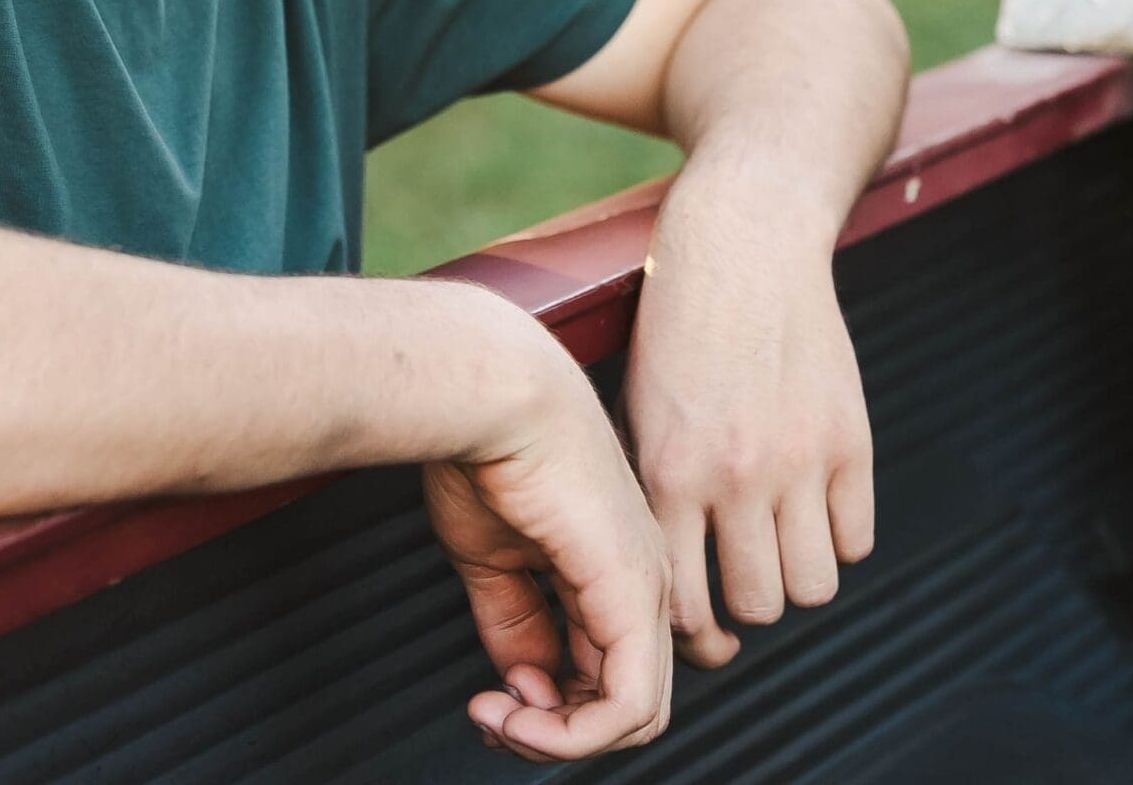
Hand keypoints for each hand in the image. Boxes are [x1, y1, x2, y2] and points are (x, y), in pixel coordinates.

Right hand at [422, 330, 673, 762]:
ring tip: (501, 716)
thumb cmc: (486, 448)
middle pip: (629, 704)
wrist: (492, 392)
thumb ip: (515, 625)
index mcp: (613, 566)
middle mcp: (643, 579)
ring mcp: (646, 586)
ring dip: (561, 740)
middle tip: (495, 718)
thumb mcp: (494, 557)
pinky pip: (628, 702)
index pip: (606, 671)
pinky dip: (573, 732)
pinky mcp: (634, 592)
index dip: (551, 710)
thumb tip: (526, 688)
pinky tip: (519, 712)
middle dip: (556, 734)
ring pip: (638, 716)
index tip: (493, 702)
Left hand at [622, 193, 873, 669]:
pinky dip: (838, 535)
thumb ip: (654, 493)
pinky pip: (857, 541)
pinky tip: (816, 501)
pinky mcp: (851, 440)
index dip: (696, 628)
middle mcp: (735, 475)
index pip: (684, 601)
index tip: (705, 620)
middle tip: (744, 568)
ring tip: (781, 538)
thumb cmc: (676, 328)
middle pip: (759, 605)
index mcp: (668, 470)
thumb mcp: (638, 407)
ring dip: (797, 573)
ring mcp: (799, 459)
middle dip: (749, 597)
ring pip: (812, 587)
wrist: (742, 244)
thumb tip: (671, 586)